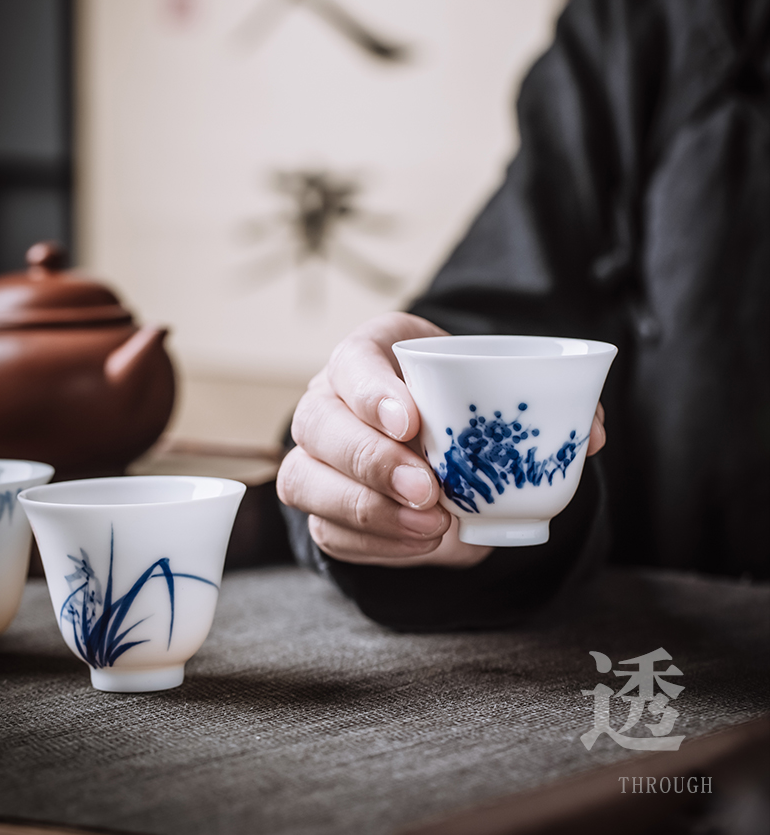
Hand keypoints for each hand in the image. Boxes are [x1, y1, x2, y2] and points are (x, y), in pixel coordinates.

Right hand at [277, 313, 605, 568]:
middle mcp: (326, 400)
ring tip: (433, 525)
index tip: (411, 420)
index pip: (351, 361)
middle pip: (320, 426)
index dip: (372, 390)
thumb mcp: (485, 379)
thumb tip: (590, 432)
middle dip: (373, 461)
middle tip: (430, 489)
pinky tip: (421, 543)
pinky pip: (328, 531)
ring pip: (307, 481)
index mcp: (366, 353)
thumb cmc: (452, 397)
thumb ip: (537, 399)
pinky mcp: (320, 504)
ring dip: (370, 511)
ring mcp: (314, 454)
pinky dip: (375, 543)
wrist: (425, 431)